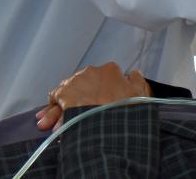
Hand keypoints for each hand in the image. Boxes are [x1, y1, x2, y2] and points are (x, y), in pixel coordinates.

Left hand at [36, 63, 151, 130]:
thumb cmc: (125, 110)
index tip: (105, 101)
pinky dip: (56, 110)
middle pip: (86, 83)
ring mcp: (76, 82)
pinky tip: (56, 123)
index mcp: (111, 71)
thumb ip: (137, 81)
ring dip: (67, 104)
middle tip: (83, 113)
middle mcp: (91, 72)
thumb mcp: (140, 95)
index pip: (107, 75)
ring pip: (69, 91)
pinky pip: (56, 99)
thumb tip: (135, 73)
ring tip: (63, 123)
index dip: (105, 89)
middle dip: (84, 96)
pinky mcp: (62, 93)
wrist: (108, 124)